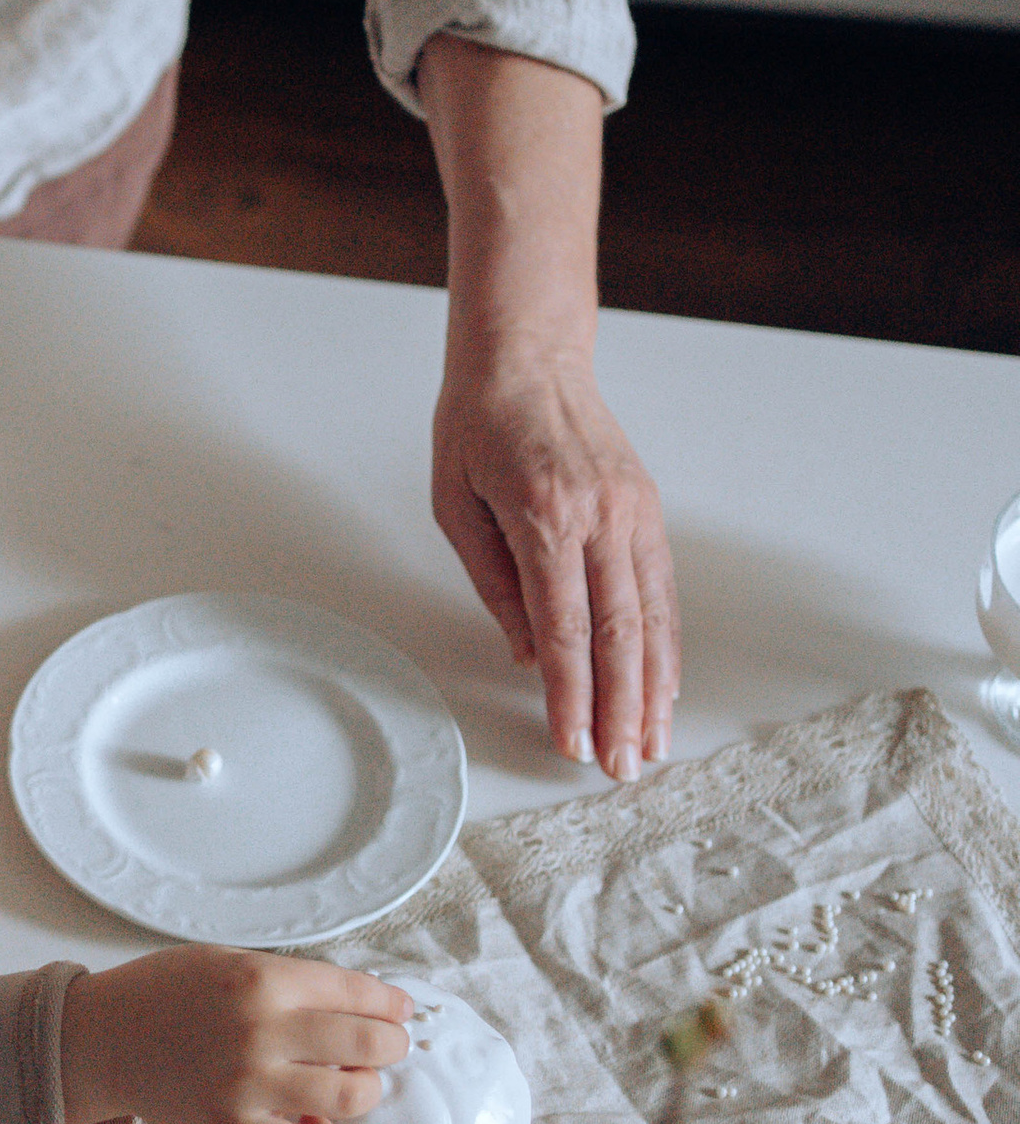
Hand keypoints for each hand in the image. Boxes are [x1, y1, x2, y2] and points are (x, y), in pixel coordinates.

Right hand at [61, 949, 411, 1123]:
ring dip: (364, 1089)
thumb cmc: (164, 994)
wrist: (102, 1038)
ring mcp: (248, 1084)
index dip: (391, 1003)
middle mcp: (261, 1030)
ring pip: (351, 1096)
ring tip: (350, 1083)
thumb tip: (363, 1003)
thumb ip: (289, 980)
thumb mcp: (227, 963)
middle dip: (390, 1045)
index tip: (400, 1010)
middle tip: (384, 1048)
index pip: (358, 992)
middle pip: (369, 1044)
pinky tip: (316, 1123)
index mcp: (262, 979)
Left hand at [432, 342, 678, 780]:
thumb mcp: (456, 504)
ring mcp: (632, 512)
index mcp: (543, 517)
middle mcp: (599, 517)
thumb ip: (493, 583)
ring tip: (653, 744)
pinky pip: (662, 588)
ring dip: (654, 688)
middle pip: (618, 633)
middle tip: (622, 767)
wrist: (527, 356)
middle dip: (621, 709)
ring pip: (652, 617)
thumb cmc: (476, 426)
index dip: (570, 692)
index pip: (563, 628)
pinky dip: (666, 642)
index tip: (572, 742)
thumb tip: (526, 655)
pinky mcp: (649, 508)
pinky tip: (665, 684)